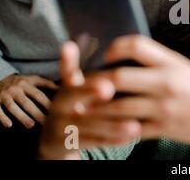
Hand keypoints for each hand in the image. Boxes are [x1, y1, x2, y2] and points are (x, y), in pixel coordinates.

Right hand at [0, 74, 57, 127]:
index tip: (56, 112)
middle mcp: (15, 89)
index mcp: (26, 84)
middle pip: (27, 102)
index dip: (47, 103)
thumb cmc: (20, 81)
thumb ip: (46, 83)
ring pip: (12, 107)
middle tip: (46, 123)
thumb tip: (61, 88)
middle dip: (37, 113)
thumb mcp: (32, 79)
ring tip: (31, 125)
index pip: (38, 95)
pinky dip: (2, 117)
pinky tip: (9, 125)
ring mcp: (4, 94)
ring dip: (21, 116)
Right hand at [38, 42, 140, 159]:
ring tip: (133, 125)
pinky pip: (91, 142)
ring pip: (87, 124)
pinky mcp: (66, 144)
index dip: (68, 61)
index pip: (68, 73)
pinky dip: (111, 139)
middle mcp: (60, 104)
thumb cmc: (77, 105)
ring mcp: (61, 126)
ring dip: (111, 124)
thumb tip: (88, 45)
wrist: (56, 139)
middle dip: (90, 91)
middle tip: (108, 88)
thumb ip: (84, 69)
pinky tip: (130, 136)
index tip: (73, 48)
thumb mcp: (77, 87)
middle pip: (74, 96)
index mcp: (67, 87)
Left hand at [87, 35, 189, 150]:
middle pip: (118, 77)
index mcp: (172, 62)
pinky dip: (113, 131)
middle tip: (81, 86)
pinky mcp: (165, 128)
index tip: (104, 54)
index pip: (136, 45)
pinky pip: (131, 130)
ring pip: (118, 108)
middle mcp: (167, 82)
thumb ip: (158, 63)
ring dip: (96, 109)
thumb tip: (128, 60)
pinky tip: (102, 130)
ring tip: (81, 109)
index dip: (115, 47)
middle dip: (94, 83)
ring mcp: (165, 107)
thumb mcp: (184, 67)